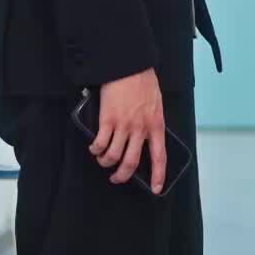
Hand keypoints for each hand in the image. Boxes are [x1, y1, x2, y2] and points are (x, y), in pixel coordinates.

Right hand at [91, 69, 166, 193]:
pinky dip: (95, 149)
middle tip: (117, 178)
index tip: (156, 188)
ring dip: (105, 162)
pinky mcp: (107, 120)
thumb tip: (145, 136)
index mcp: (156, 125)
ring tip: (102, 160)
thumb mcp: (156, 103)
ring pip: (113, 156)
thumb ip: (151, 121)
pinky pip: (100, 143)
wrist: (128, 66)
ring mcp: (123, 125)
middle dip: (122, 175)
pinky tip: (94, 148)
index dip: (158, 175)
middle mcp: (140, 129)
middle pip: (132, 162)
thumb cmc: (143, 81)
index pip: (160, 156)